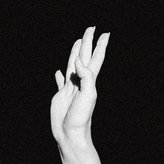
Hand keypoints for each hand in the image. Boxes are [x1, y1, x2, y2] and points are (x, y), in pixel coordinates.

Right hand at [50, 25, 109, 150]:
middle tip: (91, 28)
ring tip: (77, 42)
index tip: (104, 33)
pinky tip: (59, 72)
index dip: (100, 45)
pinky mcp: (60, 96)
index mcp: (89, 80)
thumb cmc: (81, 117)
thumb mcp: (88, 95)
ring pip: (72, 65)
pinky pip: (61, 82)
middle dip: (88, 43)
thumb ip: (85, 76)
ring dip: (75, 53)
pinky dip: (60, 76)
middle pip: (84, 57)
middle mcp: (80, 82)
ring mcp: (70, 88)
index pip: (96, 58)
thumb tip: (77, 60)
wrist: (70, 134)